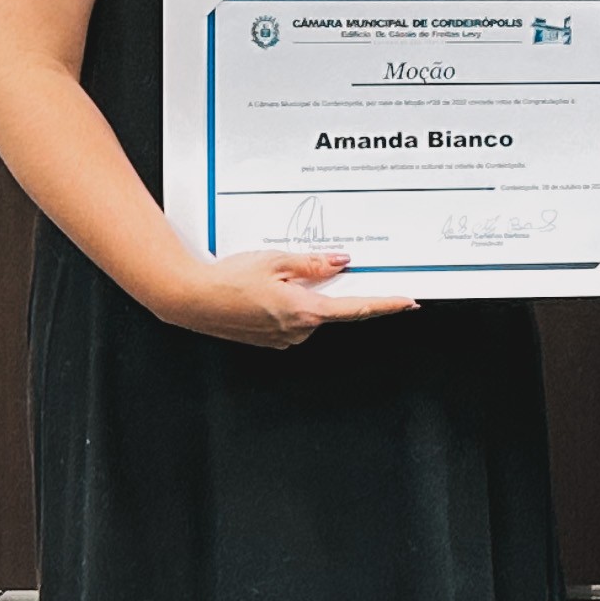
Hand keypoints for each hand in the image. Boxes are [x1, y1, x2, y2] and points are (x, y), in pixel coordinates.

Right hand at [164, 249, 416, 345]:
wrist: (190, 299)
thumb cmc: (228, 280)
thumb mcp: (276, 260)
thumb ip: (313, 263)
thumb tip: (341, 263)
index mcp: (306, 311)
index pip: (358, 309)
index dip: (386, 305)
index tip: (408, 302)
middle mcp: (299, 331)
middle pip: (331, 308)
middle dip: (325, 288)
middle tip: (300, 270)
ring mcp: (283, 338)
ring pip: (309, 313)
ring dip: (301, 295)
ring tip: (269, 278)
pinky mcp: (269, 340)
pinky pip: (290, 320)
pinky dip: (285, 304)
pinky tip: (263, 291)